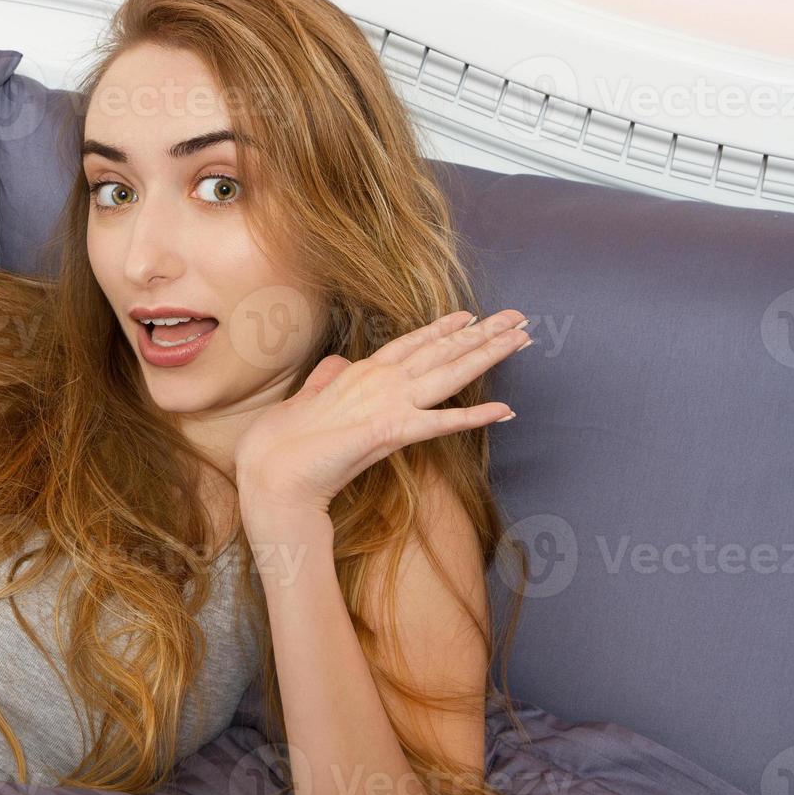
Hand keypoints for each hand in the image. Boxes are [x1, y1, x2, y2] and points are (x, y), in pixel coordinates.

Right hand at [233, 308, 527, 530]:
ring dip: (487, 356)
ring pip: (448, 374)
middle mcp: (376, 382)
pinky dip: (474, 417)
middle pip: (439, 352)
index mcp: (356, 374)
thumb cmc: (280, 447)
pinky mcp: (389, 432)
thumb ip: (325, 381)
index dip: (442, 329)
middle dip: (481, 334)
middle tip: (518, 318)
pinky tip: (505, 411)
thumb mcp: (304, 403)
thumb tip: (338, 365)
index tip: (470, 316)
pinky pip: (441, 423)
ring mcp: (385, 404)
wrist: (273, 478)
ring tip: (521, 339)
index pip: (409, 344)